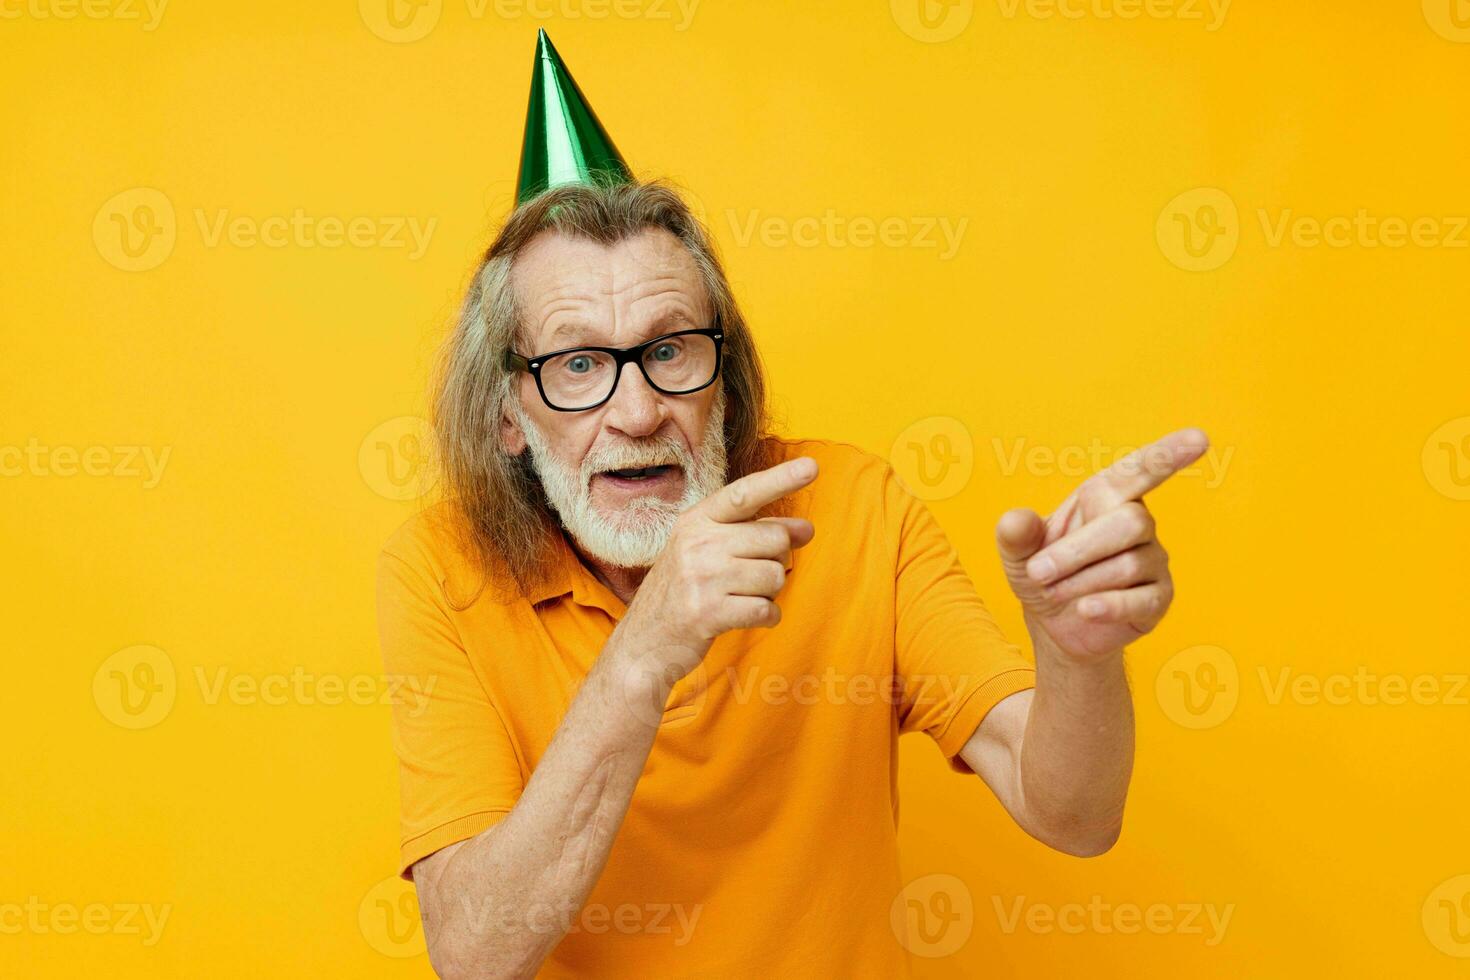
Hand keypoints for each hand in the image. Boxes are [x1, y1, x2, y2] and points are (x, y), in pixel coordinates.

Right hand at [617, 455, 817, 685]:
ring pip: (775, 576)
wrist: (644, 640)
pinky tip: (748, 616)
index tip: (811, 466)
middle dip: (776, 559)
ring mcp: (701, 578)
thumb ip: (755, 534)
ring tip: (742, 596)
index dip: (779, 479)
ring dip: (770, 592)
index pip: (744, 494)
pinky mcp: (708, 613)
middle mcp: (697, 543)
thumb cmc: (684, 590)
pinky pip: (767, 610)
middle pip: (774, 539)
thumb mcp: (708, 550)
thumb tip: (806, 528)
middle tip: (751, 575)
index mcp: (696, 520)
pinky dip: (767, 617)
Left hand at [995, 429, 1208, 660]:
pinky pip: (1142, 600)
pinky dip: (1109, 605)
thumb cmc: (1044, 574)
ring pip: (1129, 564)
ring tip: (1053, 593)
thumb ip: (1015, 534)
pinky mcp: (1158, 598)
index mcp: (1106, 496)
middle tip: (1038, 572)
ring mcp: (1153, 560)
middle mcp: (1138, 522)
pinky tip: (1085, 610)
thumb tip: (1016, 520)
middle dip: (1077, 550)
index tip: (1199, 438)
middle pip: (1130, 522)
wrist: (1054, 624)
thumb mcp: (1018, 553)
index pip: (1142, 469)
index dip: (1168, 454)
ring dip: (1080, 582)